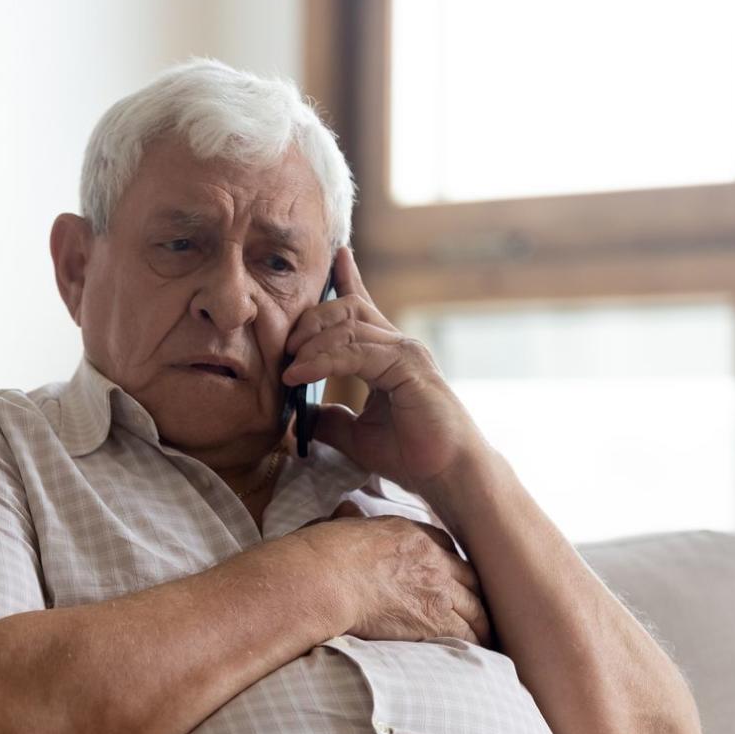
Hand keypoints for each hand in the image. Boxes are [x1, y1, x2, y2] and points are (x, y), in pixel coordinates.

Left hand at [283, 248, 489, 491]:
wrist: (450, 476)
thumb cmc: (413, 455)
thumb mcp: (358, 435)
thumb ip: (332, 419)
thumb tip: (301, 415)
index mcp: (388, 355)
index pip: (363, 308)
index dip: (347, 279)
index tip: (335, 258)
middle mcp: (398, 345)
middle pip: (346, 308)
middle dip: (310, 319)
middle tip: (285, 345)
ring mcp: (405, 351)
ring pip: (348, 325)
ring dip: (311, 343)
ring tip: (288, 366)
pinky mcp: (407, 366)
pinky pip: (356, 352)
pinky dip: (324, 360)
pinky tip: (300, 374)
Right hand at [297, 502, 492, 644]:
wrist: (326, 579)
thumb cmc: (323, 554)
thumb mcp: (340, 525)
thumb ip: (349, 520)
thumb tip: (345, 511)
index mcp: (410, 533)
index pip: (444, 545)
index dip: (451, 562)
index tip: (453, 576)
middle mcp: (431, 558)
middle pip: (468, 577)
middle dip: (476, 594)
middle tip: (479, 610)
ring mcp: (436, 589)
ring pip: (474, 608)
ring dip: (481, 623)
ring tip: (485, 637)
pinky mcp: (433, 619)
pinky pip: (466, 634)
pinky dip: (474, 643)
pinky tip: (477, 652)